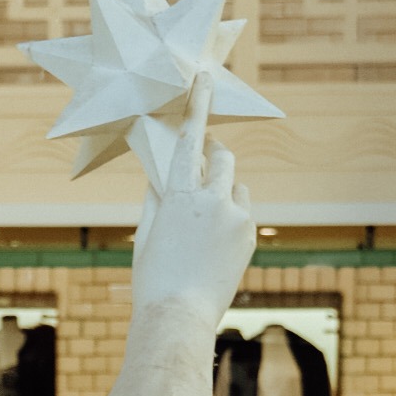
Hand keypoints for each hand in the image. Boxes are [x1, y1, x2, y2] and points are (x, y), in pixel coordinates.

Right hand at [131, 76, 255, 326]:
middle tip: (208, 154)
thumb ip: (155, 199)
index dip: (199, 105)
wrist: (179, 316)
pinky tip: (213, 246)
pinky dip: (231, 217)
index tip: (206, 78)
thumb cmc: (153, 278)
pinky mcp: (249, 234)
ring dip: (225, 190)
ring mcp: (236, 216)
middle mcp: (213, 199)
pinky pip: (243, 212)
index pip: (191, 139)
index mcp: (179, 194)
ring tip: (206, 221)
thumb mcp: (146, 234)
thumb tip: (161, 177)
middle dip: (216, 153)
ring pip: (237, 186)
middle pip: (223, 157)